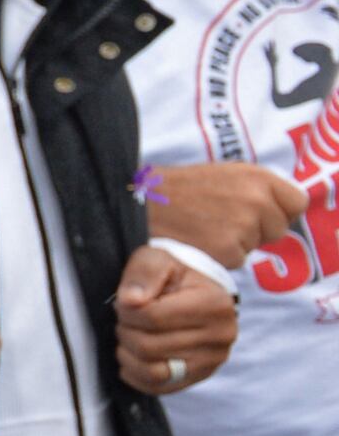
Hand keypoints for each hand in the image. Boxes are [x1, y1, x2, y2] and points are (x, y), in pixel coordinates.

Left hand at [115, 241, 239, 395]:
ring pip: (152, 371)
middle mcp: (221, 335)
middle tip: (127, 319)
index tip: (127, 302)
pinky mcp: (199, 377)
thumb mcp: (157, 259)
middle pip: (149, 346)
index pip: (152, 317)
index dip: (127, 311)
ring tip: (131, 335)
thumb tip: (131, 301)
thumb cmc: (173, 274)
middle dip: (126, 331)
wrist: (193, 290)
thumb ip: (143, 274)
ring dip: (128, 353)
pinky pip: (157, 387)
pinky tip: (134, 354)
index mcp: (214, 303)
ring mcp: (212, 361)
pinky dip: (135, 372)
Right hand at [147, 161, 303, 268]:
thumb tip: (281, 210)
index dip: (280, 212)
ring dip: (235, 244)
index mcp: (257, 176)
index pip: (297, 202)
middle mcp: (256, 198)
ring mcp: (244, 224)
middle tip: (222, 222)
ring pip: (255, 247)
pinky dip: (218, 256)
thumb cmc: (178, 190)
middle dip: (257, 231)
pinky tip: (197, 241)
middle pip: (278, 229)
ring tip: (204, 229)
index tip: (259, 214)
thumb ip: (257, 189)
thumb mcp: (224, 174)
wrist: (138, 203)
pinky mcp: (228, 248)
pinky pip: (236, 261)